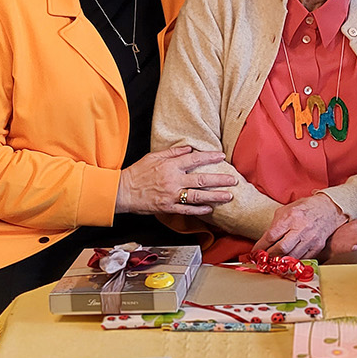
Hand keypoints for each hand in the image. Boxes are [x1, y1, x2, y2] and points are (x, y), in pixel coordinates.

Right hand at [119, 146, 235, 215]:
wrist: (123, 191)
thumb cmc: (137, 173)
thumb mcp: (153, 156)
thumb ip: (172, 152)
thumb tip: (188, 148)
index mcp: (170, 166)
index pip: (194, 159)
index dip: (210, 157)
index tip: (221, 156)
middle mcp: (173, 180)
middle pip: (201, 179)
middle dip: (220, 179)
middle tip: (233, 180)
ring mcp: (172, 195)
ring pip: (198, 196)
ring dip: (215, 196)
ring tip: (229, 196)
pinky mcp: (168, 207)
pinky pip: (187, 210)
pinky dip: (199, 210)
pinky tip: (210, 209)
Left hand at [253, 193, 345, 259]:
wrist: (328, 209)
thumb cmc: (305, 208)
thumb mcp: (286, 209)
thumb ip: (275, 225)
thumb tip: (265, 242)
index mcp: (291, 217)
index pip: (271, 236)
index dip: (260, 247)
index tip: (255, 252)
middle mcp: (301, 228)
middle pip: (281, 249)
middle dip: (269, 257)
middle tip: (263, 259)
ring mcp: (310, 239)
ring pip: (291, 257)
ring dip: (280, 262)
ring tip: (273, 262)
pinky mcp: (317, 247)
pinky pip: (302, 259)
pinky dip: (292, 262)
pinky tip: (287, 262)